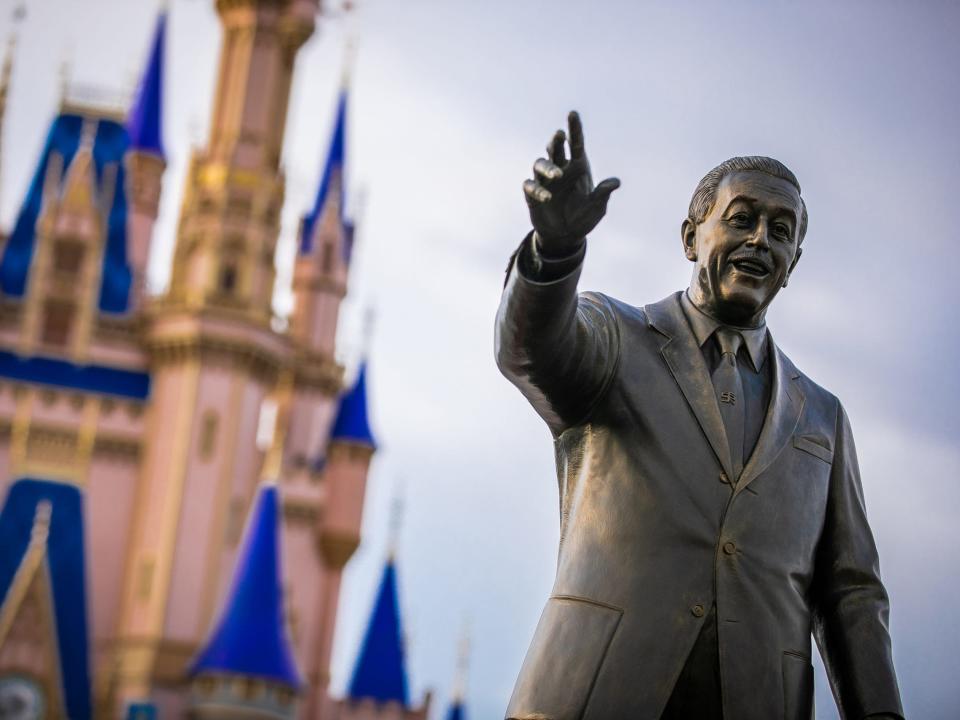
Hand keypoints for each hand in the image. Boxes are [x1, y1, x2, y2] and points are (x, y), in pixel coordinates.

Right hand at [523, 111, 619, 256]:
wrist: (566, 236)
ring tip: (557, 174)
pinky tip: (547, 197)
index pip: (576, 143)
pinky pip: (530, 186)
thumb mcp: (597, 207)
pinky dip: (537, 189)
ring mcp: (545, 181)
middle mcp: (560, 169)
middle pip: (555, 149)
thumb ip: (603, 194)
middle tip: (559, 135)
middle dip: (556, 141)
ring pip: (540, 164)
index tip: (573, 114)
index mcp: (578, 167)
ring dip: (547, 166)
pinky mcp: (533, 195)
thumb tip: (615, 182)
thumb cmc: (584, 217)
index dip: (574, 128)